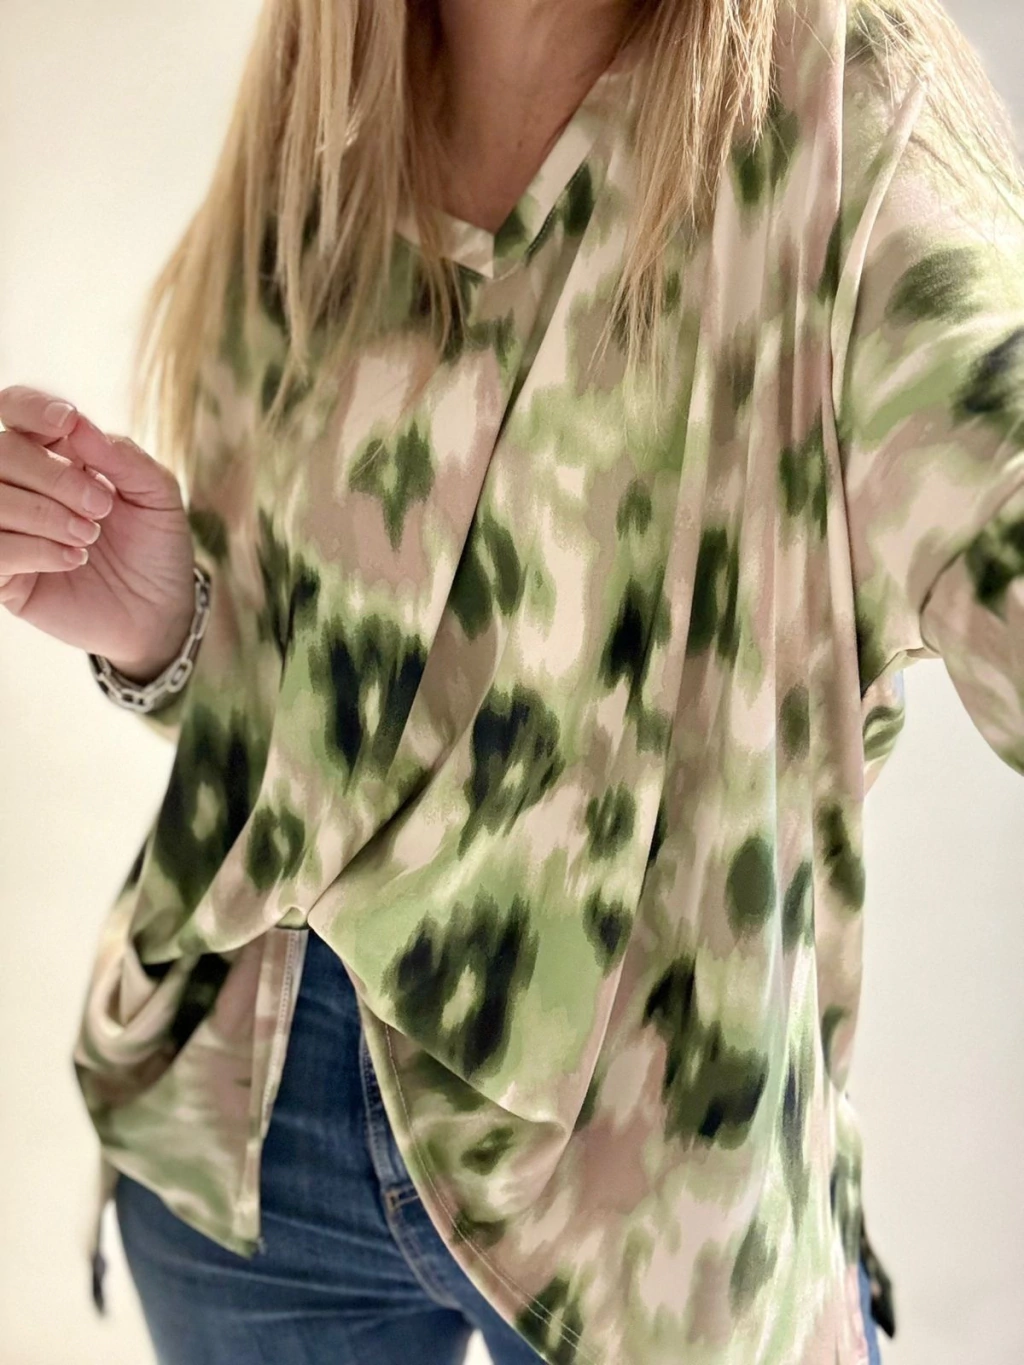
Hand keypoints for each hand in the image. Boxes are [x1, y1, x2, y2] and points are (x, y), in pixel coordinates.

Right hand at [0, 385, 197, 681]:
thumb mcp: (156, 495)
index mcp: (52, 454)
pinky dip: (35, 550)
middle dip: (52, 476)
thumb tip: (76, 425)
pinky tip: (73, 559)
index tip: (67, 422)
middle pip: (0, 452)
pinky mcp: (4, 576)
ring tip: (89, 536)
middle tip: (101, 507)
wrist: (161, 611)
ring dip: (44, 513)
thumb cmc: (156, 546)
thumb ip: (122, 456)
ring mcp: (6, 529)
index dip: (31, 407)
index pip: (15, 410)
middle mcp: (19, 485)